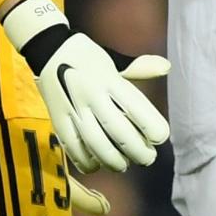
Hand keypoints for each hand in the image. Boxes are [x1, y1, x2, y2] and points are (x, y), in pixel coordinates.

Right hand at [3, 0, 170, 173]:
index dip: (150, 126)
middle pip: (117, 130)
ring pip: (94, 142)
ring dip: (112, 160)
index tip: (160, 137)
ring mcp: (73, 108)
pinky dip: (85, 161)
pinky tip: (96, 165)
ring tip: (123, 165)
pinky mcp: (57, 118)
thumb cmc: (88, 59)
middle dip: (136, 150)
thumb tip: (166, 67)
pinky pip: (71, 146)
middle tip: (148, 158)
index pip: (135, 106)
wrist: (49, 50)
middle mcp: (92, 94)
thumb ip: (140, 68)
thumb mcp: (114, 60)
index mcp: (109, 79)